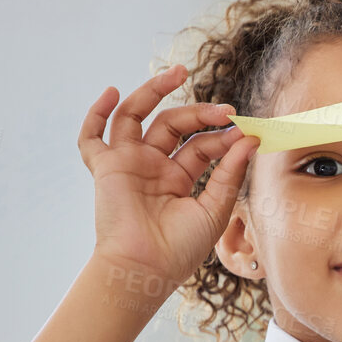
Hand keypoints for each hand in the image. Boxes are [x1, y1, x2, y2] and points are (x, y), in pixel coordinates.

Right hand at [78, 62, 257, 295]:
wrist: (146, 269)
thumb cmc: (180, 249)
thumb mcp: (214, 209)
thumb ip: (230, 173)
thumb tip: (249, 139)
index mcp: (179, 179)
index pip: (202, 145)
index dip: (224, 136)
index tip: (246, 130)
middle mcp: (153, 167)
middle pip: (174, 125)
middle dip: (199, 113)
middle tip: (225, 109)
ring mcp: (129, 164)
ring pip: (137, 117)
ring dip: (153, 92)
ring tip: (178, 73)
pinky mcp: (106, 168)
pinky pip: (92, 138)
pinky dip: (96, 114)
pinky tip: (112, 92)